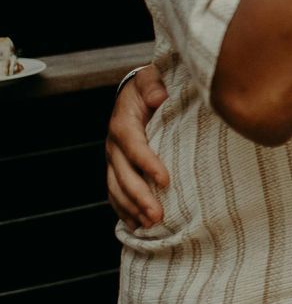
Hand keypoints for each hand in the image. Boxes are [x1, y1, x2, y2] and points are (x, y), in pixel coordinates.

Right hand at [105, 66, 170, 227]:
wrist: (138, 94)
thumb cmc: (152, 86)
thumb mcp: (152, 78)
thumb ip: (153, 84)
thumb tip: (159, 96)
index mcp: (124, 123)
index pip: (134, 145)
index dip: (147, 163)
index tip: (165, 180)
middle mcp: (114, 145)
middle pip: (122, 174)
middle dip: (139, 197)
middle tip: (158, 215)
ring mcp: (114, 160)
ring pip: (117, 188)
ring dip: (132, 208)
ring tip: (151, 225)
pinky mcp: (118, 170)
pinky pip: (116, 194)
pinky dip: (125, 211)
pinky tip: (137, 226)